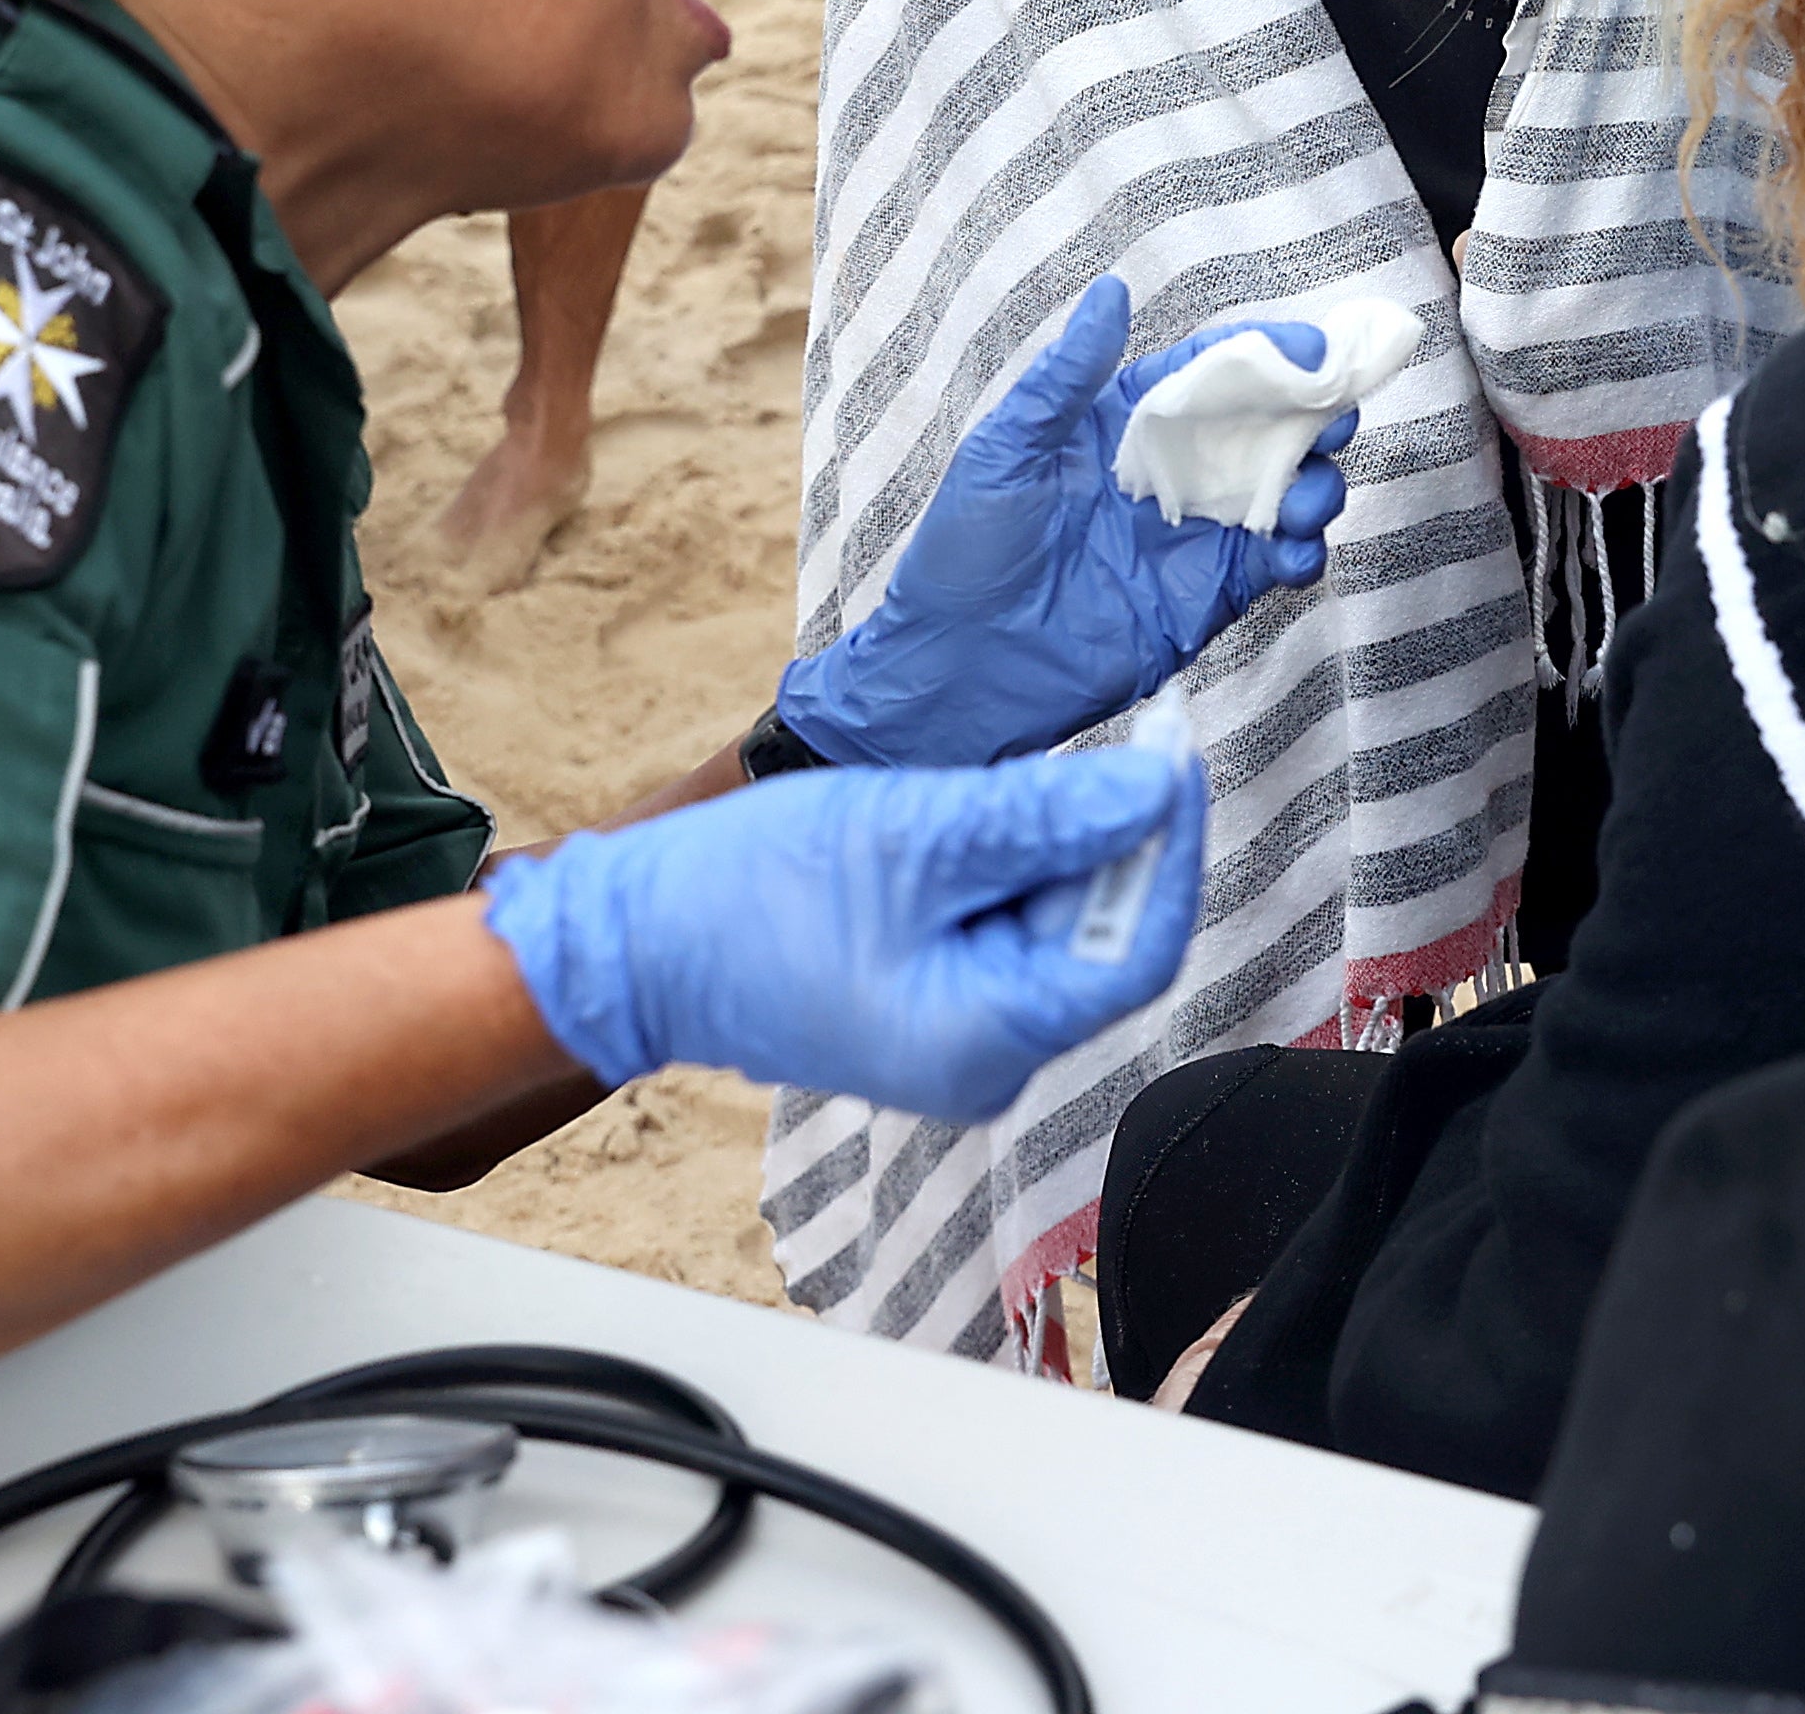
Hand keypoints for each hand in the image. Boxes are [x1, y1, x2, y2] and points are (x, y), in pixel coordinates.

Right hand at [480, 750, 1206, 1119]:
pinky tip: (964, 820)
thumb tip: (1157, 790)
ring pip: (1048, 931)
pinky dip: (1003, 870)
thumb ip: (1045, 818)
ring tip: (994, 784)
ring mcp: (956, 1042)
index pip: (1136, 949)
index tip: (1173, 752)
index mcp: (989, 1040)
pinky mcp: (927, 1010)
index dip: (1169, 846)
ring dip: (1049, 847)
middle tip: (1102, 740)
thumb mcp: (915, 833)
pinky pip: (999, 936)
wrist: (631, 941)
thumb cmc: (750, 893)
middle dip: (1107, 838)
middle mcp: (986, 1063)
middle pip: (1097, 939)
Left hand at [773, 277, 1350, 771]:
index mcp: (1125, 422)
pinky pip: (1276, 563)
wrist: (961, 670)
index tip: (1312, 350)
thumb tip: (1110, 289)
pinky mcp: (1209, 595)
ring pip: (1285, 491)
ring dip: (1314, 485)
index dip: (1268, 353)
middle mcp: (1171, 470)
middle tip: (1333, 418)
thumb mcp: (1007, 450)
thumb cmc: (966, 552)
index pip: (1211, 370)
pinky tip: (1291, 553)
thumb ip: (1066, 376)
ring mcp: (1196, 534)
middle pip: (1265, 425)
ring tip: (1308, 496)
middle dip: (1312, 415)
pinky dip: (1301, 553)